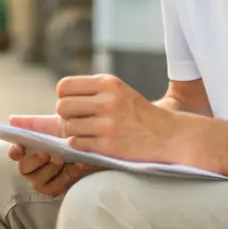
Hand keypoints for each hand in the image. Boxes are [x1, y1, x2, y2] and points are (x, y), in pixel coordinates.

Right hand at [6, 115, 99, 196]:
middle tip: (48, 154)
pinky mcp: (55, 189)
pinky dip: (67, 175)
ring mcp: (42, 181)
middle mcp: (30, 168)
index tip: (20, 148)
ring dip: (51, 169)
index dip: (14, 151)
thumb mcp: (50, 125)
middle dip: (36, 161)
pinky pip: (57, 187)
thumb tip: (12, 119)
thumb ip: (30, 122)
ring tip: (63, 159)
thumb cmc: (65, 134)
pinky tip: (76, 165)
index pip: (14, 154)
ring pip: (39, 181)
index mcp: (26, 151)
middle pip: (25, 168)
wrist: (88, 143)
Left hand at [56, 74, 180, 162]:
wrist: (168, 135)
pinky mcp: (108, 145)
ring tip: (86, 132)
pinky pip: (76, 143)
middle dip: (66, 115)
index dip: (64, 96)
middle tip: (78, 120)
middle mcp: (107, 101)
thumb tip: (59, 98)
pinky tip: (91, 142)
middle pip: (62, 107)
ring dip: (72, 132)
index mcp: (108, 83)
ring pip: (67, 127)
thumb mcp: (118, 90)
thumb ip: (92, 90)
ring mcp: (107, 124)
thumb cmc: (137, 113)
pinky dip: (78, 144)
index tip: (73, 103)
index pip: (64, 86)